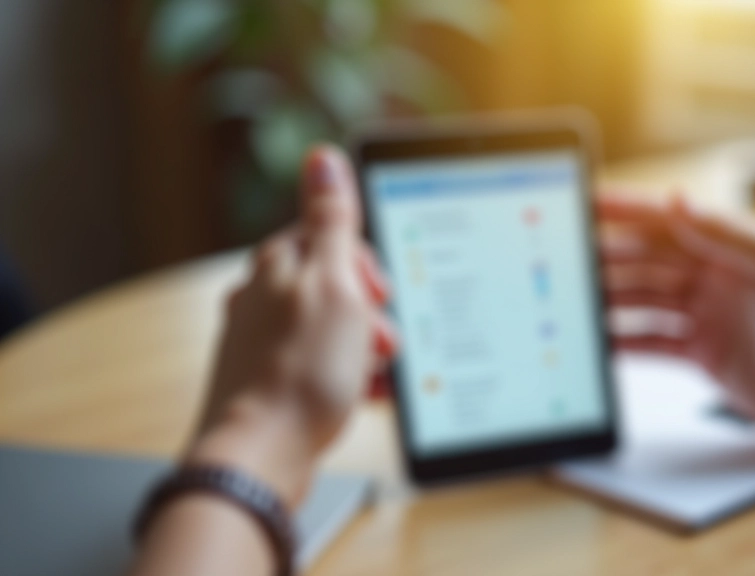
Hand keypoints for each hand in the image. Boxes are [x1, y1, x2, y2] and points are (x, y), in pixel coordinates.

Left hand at [185, 145, 397, 507]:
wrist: (261, 455)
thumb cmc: (301, 370)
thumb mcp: (332, 281)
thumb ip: (331, 219)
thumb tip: (322, 157)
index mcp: (276, 265)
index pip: (328, 237)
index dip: (365, 267)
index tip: (379, 295)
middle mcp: (262, 298)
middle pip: (334, 285)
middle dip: (369, 312)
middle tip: (379, 341)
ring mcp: (263, 342)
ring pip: (331, 328)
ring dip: (362, 347)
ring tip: (372, 375)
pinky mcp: (269, 382)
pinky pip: (320, 365)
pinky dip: (345, 376)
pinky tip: (360, 395)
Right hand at [599, 192, 754, 450]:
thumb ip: (726, 233)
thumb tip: (678, 198)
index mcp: (730, 248)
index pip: (665, 221)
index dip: (623, 211)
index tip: (585, 203)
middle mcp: (714, 277)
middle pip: (645, 262)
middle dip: (605, 260)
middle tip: (566, 263)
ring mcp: (706, 316)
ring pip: (643, 301)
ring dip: (609, 301)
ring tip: (574, 304)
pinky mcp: (703, 353)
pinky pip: (652, 341)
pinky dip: (625, 341)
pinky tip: (600, 342)